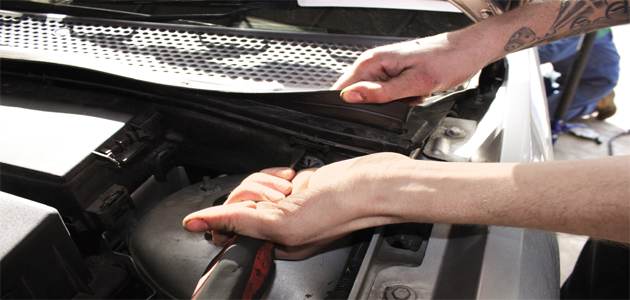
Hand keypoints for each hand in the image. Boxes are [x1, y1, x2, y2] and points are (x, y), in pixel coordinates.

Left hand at [183, 152, 410, 259]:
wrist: (373, 183)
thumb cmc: (342, 208)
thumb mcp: (283, 222)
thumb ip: (236, 222)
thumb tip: (196, 223)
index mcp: (273, 244)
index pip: (228, 227)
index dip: (234, 210)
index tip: (255, 204)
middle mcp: (278, 227)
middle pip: (239, 203)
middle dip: (256, 190)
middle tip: (281, 193)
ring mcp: (288, 207)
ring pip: (254, 188)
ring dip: (268, 181)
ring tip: (291, 185)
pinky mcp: (298, 188)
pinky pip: (271, 178)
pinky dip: (279, 173)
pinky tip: (295, 176)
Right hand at [332, 32, 493, 104]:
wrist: (468, 52)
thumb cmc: (448, 60)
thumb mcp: (414, 83)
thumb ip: (380, 93)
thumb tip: (350, 97)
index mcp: (374, 61)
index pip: (343, 87)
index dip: (350, 104)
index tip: (369, 111)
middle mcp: (376, 62)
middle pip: (359, 94)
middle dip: (377, 105)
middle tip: (401, 101)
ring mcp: (386, 68)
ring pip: (376, 96)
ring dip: (392, 103)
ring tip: (412, 95)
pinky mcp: (396, 74)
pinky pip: (389, 93)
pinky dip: (402, 99)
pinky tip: (416, 94)